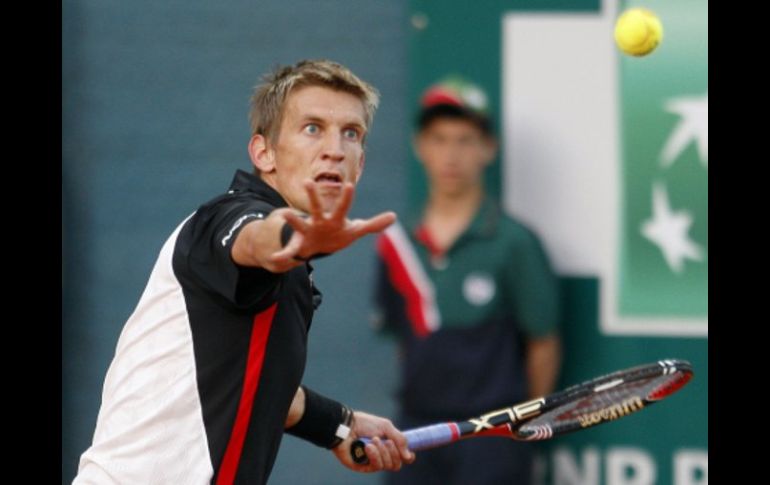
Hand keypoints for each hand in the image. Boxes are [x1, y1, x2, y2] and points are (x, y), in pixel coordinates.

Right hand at [270, 180, 395, 263]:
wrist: (316, 245)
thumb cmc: (337, 233)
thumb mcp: (356, 230)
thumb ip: (374, 224)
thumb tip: (394, 216)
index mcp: (335, 219)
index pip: (342, 206)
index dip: (346, 197)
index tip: (349, 185)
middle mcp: (319, 221)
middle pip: (316, 207)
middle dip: (312, 196)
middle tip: (307, 182)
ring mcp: (307, 232)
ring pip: (299, 224)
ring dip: (292, 220)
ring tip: (284, 213)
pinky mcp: (298, 245)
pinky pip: (290, 251)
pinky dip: (283, 255)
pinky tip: (276, 259)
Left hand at [332, 411, 414, 472]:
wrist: (346, 426)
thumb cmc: (364, 424)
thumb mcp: (386, 426)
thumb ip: (400, 439)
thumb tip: (409, 456)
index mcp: (389, 446)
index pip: (403, 458)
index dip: (408, 457)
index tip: (409, 454)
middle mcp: (382, 456)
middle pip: (397, 464)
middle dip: (394, 452)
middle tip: (387, 441)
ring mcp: (372, 462)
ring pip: (387, 466)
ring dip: (382, 452)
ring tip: (373, 441)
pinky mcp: (363, 467)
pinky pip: (376, 466)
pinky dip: (374, 455)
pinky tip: (367, 447)